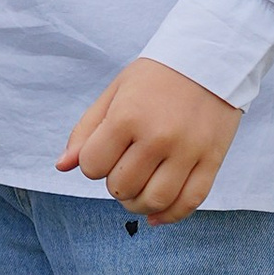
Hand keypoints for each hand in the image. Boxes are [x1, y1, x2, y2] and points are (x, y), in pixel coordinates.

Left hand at [58, 58, 241, 222]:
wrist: (210, 59)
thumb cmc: (155, 77)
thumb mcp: (115, 93)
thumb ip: (86, 130)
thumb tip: (62, 167)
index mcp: (128, 117)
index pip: (93, 166)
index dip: (93, 164)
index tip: (104, 152)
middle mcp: (158, 137)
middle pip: (122, 187)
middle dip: (114, 184)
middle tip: (123, 168)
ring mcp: (188, 151)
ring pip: (155, 200)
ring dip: (138, 204)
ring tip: (137, 192)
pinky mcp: (212, 160)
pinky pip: (190, 201)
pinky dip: (170, 215)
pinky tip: (156, 215)